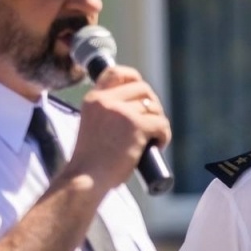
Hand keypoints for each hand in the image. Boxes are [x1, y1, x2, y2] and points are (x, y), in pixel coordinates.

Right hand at [66, 65, 170, 190]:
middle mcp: (106, 100)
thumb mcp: (94, 126)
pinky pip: (162, 124)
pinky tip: (157, 146)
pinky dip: (164, 136)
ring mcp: (121, 112)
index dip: (134, 78)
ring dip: (159, 124)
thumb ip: (109, 113)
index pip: (116, 72)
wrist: (86, 178)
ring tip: (152, 140)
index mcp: (93, 99)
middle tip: (151, 124)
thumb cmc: (92, 161)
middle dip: (153, 105)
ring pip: (154, 108)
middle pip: (143, 88)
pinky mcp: (136, 125)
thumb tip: (141, 106)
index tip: (142, 94)